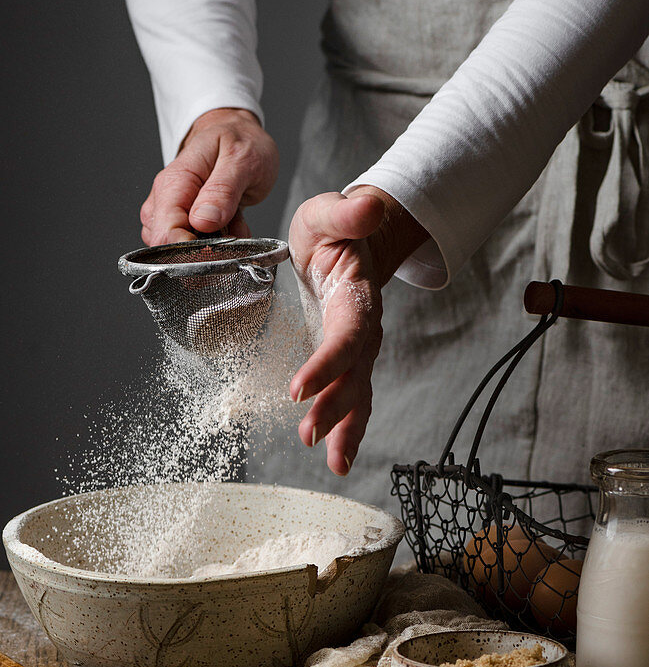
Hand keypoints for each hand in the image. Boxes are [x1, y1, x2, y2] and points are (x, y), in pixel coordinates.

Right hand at [140, 108, 278, 244]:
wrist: (239, 132)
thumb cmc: (240, 140)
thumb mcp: (242, 159)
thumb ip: (223, 190)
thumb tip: (203, 221)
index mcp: (176, 181)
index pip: (165, 230)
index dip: (188, 249)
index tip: (215, 249)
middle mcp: (167, 197)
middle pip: (166, 244)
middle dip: (202, 250)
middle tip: (231, 231)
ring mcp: (173, 209)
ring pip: (179, 248)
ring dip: (212, 246)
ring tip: (234, 222)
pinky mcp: (183, 219)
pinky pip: (193, 244)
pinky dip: (217, 243)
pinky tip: (232, 225)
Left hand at [289, 186, 428, 475]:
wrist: (352, 242)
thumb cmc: (332, 230)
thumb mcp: (328, 212)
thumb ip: (345, 213)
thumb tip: (367, 205)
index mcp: (357, 297)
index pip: (345, 336)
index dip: (326, 364)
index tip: (299, 388)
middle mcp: (364, 329)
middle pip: (354, 374)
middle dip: (334, 407)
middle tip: (308, 435)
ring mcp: (359, 349)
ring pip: (359, 394)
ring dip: (345, 427)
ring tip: (334, 461)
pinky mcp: (348, 361)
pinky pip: (352, 399)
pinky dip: (346, 429)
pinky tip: (336, 458)